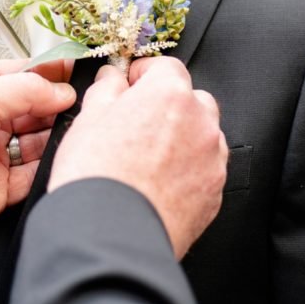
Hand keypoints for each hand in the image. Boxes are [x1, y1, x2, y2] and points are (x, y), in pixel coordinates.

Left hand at [0, 59, 75, 250]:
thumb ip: (28, 89)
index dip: (52, 73)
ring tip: (75, 128)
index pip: (24, 76)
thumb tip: (63, 90)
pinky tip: (59, 156)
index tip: (79, 71)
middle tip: (83, 102)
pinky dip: (50, 167)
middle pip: (38, 109)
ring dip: (59, 135)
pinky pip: (35, 176)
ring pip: (41, 142)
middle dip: (61, 105)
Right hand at [49, 57, 227, 258]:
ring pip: (203, 135)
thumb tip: (113, 78)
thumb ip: (107, 89)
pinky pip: (206, 169)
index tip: (131, 85)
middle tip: (137, 125)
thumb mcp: (89, 120)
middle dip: (168, 106)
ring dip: (183, 139)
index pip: (166, 67)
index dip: (145, 74)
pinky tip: (160, 184)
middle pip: (191, 99)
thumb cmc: (97, 177)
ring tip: (147, 160)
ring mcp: (213, 157)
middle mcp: (200, 121)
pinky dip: (189, 170)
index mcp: (170, 95)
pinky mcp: (215, 190)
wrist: (112, 236)